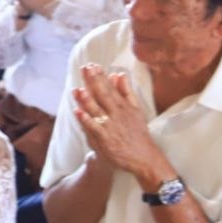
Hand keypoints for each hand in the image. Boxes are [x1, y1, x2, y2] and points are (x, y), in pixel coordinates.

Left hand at [72, 64, 164, 182]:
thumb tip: (119, 74)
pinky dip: (86, 120)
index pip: (111, 88)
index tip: (93, 65)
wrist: (144, 157)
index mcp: (124, 106)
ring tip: (78, 89)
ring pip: (97, 111)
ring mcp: (110, 127)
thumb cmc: (138, 133)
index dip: (101, 76)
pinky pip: (94, 128)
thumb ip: (127, 92)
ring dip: (87, 100)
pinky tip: (77, 112)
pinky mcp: (105, 140)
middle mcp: (117, 114)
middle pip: (103, 95)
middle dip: (93, 82)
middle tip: (85, 69)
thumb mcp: (136, 109)